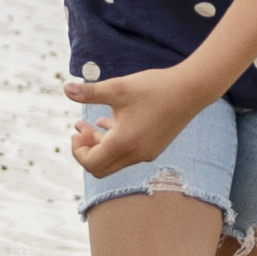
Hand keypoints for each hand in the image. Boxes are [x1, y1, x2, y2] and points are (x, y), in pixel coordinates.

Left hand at [65, 66, 206, 175]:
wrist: (191, 90)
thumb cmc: (154, 87)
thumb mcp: (118, 87)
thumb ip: (90, 92)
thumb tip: (65, 88)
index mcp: (123, 143)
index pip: (91, 163)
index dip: (78, 151)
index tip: (76, 130)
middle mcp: (135, 154)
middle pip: (101, 168)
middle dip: (87, 150)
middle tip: (82, 128)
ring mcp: (147, 153)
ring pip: (115, 161)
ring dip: (100, 145)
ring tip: (92, 123)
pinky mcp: (155, 147)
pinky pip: (128, 154)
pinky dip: (116, 143)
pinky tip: (111, 123)